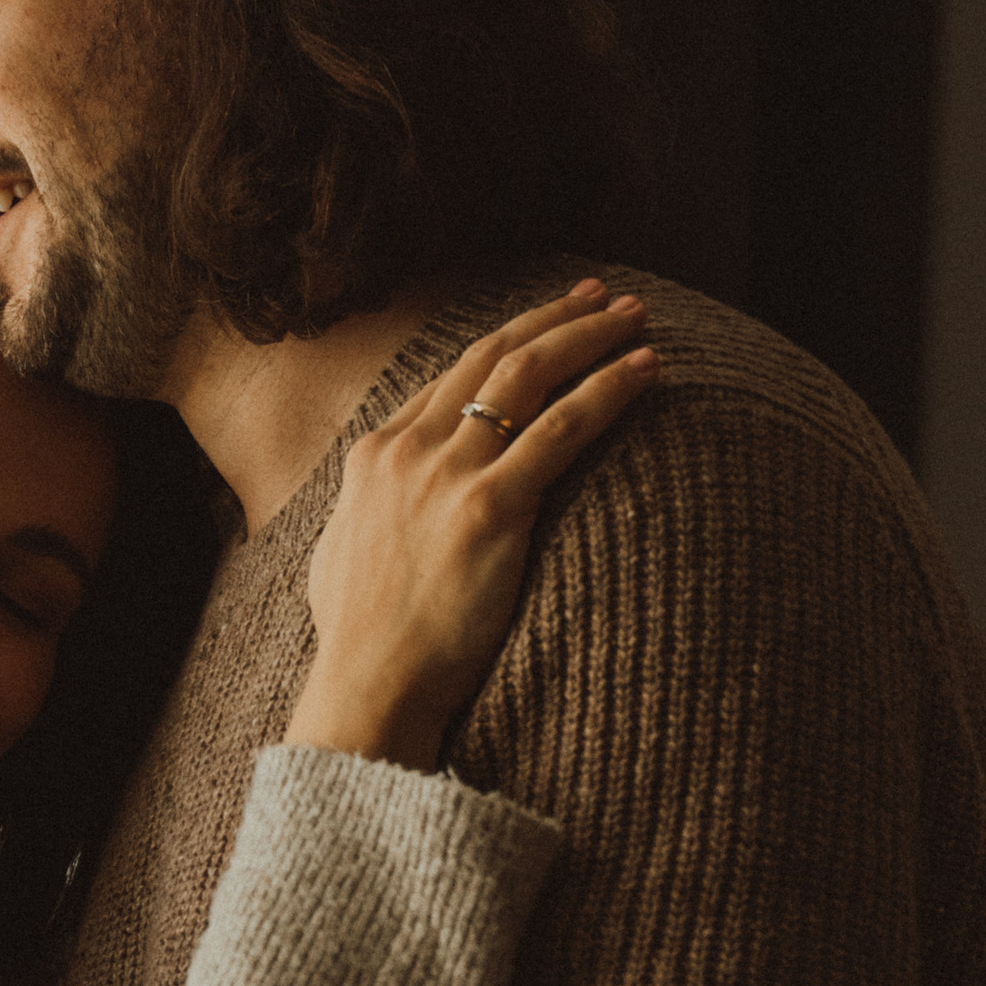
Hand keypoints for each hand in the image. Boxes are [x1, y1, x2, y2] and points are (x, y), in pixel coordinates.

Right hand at [285, 282, 657, 767]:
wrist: (368, 689)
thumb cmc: (359, 643)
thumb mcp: (340, 556)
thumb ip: (364, 514)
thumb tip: (366, 510)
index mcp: (373, 455)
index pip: (451, 376)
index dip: (506, 340)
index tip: (547, 321)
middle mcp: (408, 451)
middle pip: (492, 357)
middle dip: (554, 317)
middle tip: (603, 296)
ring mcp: (447, 476)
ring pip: (530, 377)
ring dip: (589, 337)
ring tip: (636, 318)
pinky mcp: (490, 510)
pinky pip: (562, 429)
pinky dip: (608, 390)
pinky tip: (646, 370)